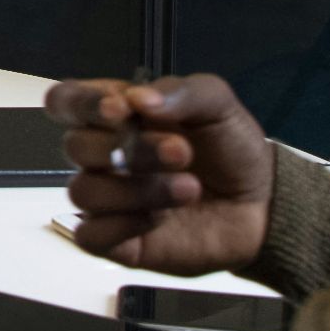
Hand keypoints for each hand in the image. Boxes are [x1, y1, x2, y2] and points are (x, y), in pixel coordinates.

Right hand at [44, 73, 272, 275]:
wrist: (263, 205)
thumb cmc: (231, 150)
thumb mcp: (217, 105)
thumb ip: (181, 91)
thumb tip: (139, 98)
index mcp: (114, 116)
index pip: (66, 101)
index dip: (82, 104)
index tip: (121, 111)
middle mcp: (102, 156)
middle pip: (75, 146)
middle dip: (130, 149)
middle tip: (180, 152)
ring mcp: (106, 199)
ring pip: (84, 192)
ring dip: (137, 190)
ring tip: (187, 189)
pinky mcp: (115, 239)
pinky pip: (90, 236)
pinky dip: (123, 226)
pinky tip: (159, 220)